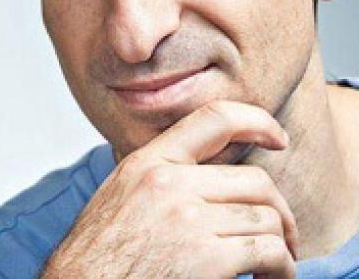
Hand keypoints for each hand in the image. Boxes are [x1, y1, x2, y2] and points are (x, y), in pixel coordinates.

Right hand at [41, 100, 298, 278]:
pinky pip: (268, 252)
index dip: (256, 121)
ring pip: (267, 219)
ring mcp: (188, 219)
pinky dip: (281, 270)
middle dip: (280, 210)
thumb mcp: (121, 194)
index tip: (277, 137)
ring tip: (275, 266)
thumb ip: (159, 176)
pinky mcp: (207, 259)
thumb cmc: (98, 254)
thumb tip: (207, 175)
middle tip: (284, 234)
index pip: (213, 119)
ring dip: (281, 246)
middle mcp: (169, 183)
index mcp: (147, 162)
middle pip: (255, 181)